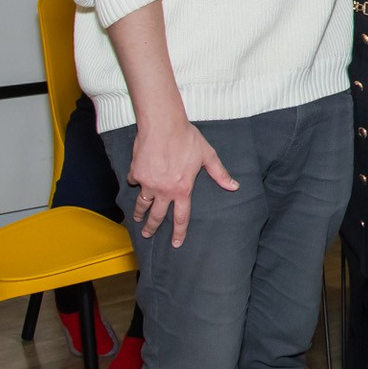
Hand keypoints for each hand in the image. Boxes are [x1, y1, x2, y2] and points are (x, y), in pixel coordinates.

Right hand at [127, 116, 238, 247]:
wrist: (163, 125)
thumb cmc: (187, 139)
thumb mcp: (208, 156)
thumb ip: (219, 173)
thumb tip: (234, 186)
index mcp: (182, 189)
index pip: (180, 217)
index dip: (178, 232)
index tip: (175, 243)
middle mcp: (163, 190)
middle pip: (156, 215)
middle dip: (151, 227)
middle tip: (147, 234)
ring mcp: (147, 183)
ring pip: (141, 203)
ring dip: (139, 212)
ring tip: (137, 218)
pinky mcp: (135, 172)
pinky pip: (134, 181)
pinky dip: (135, 182)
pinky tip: (136, 181)